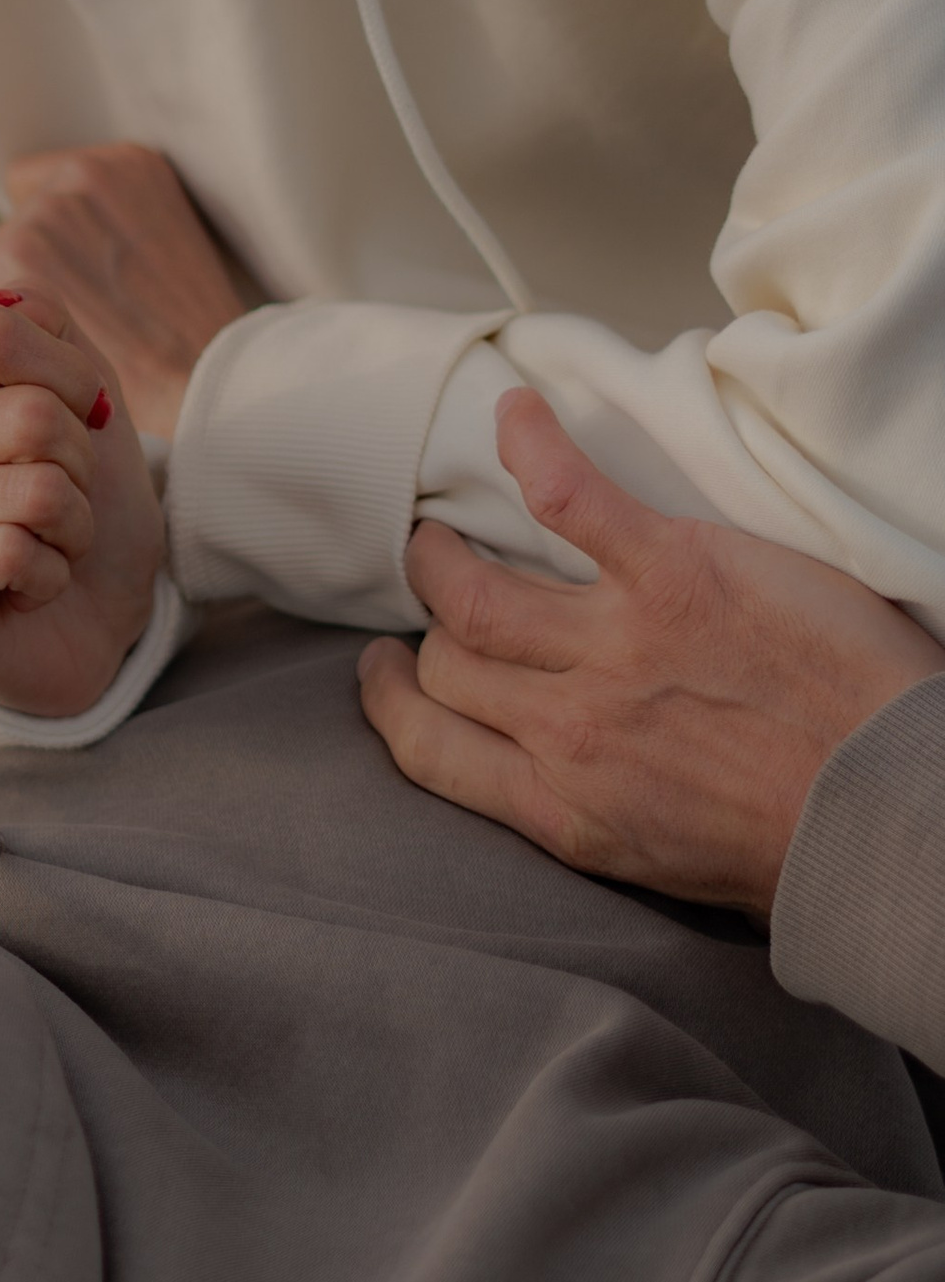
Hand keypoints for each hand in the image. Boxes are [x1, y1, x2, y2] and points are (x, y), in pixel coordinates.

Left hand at [0, 145, 248, 437]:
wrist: (205, 380)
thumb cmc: (191, 335)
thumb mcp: (168, 245)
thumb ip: (108, 222)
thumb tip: (62, 241)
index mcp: (125, 164)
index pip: (45, 186)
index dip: (59, 243)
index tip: (84, 278)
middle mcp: (80, 175)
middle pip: (17, 223)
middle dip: (37, 270)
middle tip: (84, 319)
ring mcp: (44, 212)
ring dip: (16, 299)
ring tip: (70, 339)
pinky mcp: (15, 254)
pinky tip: (45, 349)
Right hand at [0, 288, 161, 718]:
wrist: (90, 620)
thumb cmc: (83, 508)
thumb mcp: (86, 402)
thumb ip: (50, 332)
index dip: (71, 376)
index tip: (82, 420)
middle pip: (30, 417)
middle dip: (81, 470)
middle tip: (62, 501)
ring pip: (34, 492)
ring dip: (71, 531)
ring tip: (45, 546)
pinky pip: (13, 553)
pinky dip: (48, 577)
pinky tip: (23, 587)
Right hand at [359, 390, 944, 914]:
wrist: (891, 809)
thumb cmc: (803, 846)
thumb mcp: (662, 865)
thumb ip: (588, 815)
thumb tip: (552, 783)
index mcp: (562, 805)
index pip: (429, 748)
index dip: (394, 703)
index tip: (389, 676)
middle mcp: (567, 727)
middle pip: (449, 664)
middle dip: (430, 630)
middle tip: (435, 595)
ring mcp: (613, 645)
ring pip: (473, 590)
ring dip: (445, 555)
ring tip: (445, 534)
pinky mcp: (671, 575)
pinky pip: (571, 499)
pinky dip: (533, 449)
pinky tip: (518, 416)